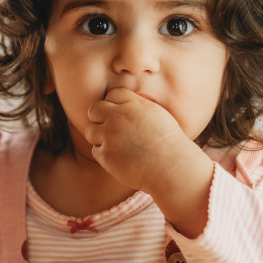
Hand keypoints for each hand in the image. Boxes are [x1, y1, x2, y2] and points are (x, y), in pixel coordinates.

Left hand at [84, 88, 213, 235]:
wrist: (171, 167)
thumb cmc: (170, 144)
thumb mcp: (159, 116)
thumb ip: (140, 107)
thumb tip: (128, 105)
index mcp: (134, 105)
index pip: (112, 95)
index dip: (113, 105)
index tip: (120, 116)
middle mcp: (119, 117)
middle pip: (94, 109)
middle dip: (99, 119)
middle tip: (111, 131)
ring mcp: (110, 135)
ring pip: (91, 131)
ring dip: (99, 138)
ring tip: (116, 147)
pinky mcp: (106, 154)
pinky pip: (96, 151)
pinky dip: (105, 155)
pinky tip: (121, 159)